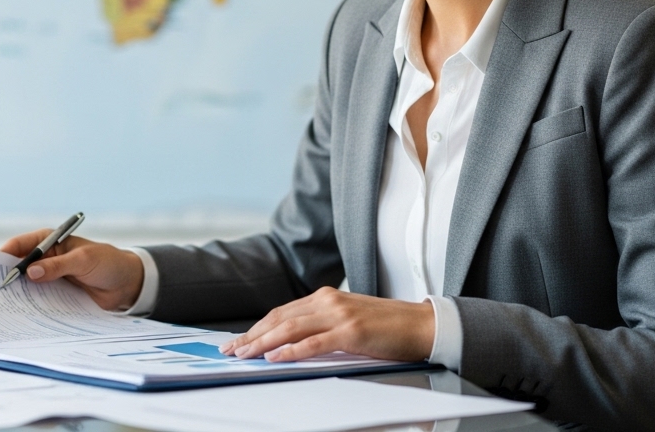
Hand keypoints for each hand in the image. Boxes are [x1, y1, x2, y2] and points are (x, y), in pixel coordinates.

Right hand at [0, 230, 144, 311]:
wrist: (126, 284)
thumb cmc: (108, 263)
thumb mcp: (84, 260)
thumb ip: (58, 266)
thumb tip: (31, 272)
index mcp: (49, 241)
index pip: (20, 245)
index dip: (4, 256)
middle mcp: (46, 258)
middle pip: (19, 266)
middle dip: (7, 277)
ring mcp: (50, 276)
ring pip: (27, 284)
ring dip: (18, 294)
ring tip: (3, 307)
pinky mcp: (56, 293)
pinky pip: (39, 298)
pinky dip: (31, 304)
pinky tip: (23, 314)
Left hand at [220, 287, 434, 362]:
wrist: (422, 325)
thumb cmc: (387, 327)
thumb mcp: (348, 319)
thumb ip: (322, 324)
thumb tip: (291, 342)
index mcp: (325, 296)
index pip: (281, 312)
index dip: (257, 327)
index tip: (239, 340)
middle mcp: (328, 300)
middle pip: (279, 319)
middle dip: (252, 335)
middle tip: (231, 349)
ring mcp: (339, 314)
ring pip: (290, 329)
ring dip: (263, 343)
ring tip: (245, 354)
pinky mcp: (351, 332)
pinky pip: (314, 343)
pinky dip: (291, 351)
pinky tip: (275, 357)